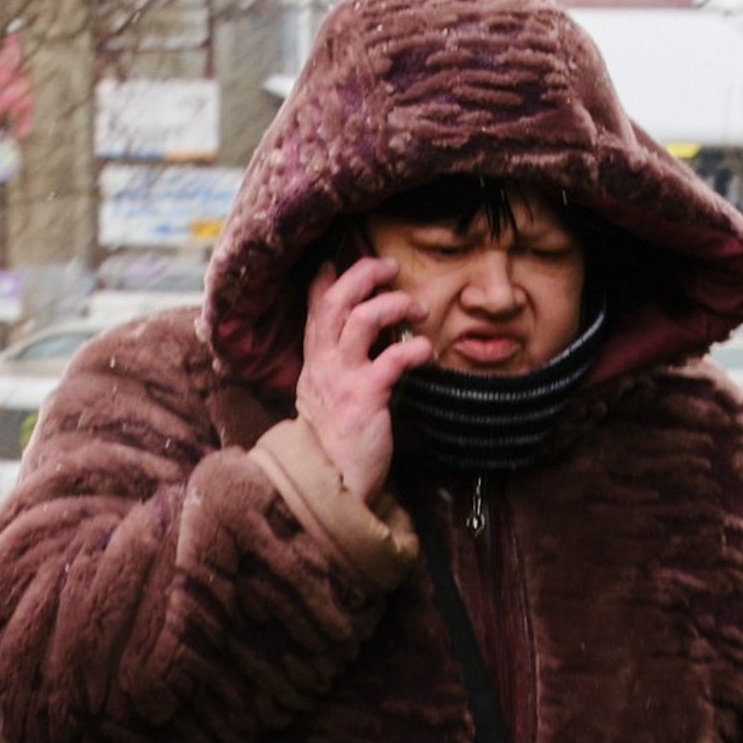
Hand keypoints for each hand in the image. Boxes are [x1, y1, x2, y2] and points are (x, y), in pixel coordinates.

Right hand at [295, 256, 434, 505]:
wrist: (331, 484)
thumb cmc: (336, 441)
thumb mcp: (325, 395)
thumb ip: (336, 363)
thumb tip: (358, 334)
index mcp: (314, 360)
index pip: (314, 306)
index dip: (328, 277)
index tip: (341, 258)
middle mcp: (323, 363)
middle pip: (338, 299)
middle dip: (365, 273)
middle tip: (391, 268)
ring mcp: (342, 379)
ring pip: (362, 318)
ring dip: (394, 304)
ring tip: (417, 309)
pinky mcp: (365, 398)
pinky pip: (392, 359)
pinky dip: (415, 348)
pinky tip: (427, 351)